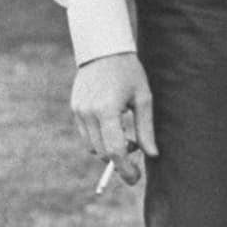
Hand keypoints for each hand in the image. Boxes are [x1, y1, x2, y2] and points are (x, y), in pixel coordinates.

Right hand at [71, 52, 156, 184]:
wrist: (104, 48)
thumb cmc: (129, 71)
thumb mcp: (143, 98)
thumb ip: (146, 129)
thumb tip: (152, 155)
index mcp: (107, 110)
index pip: (114, 150)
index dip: (125, 168)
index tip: (135, 179)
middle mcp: (88, 113)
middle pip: (102, 152)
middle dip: (119, 158)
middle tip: (137, 148)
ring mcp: (78, 111)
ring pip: (92, 146)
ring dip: (108, 149)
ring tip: (126, 134)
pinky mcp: (74, 108)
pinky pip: (86, 135)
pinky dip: (99, 138)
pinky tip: (113, 125)